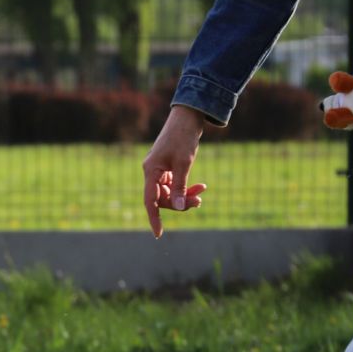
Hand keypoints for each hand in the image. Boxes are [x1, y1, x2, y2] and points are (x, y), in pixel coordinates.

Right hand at [142, 104, 208, 237]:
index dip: (154, 218)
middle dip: (180, 202)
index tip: (158, 234)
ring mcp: (159, 170)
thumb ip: (180, 187)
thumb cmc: (184, 137)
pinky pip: (175, 184)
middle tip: (199, 202)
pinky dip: (187, 187)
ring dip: (186, 195)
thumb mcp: (184, 164)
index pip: (150, 201)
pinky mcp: (167, 167)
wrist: (188, 116)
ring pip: (170, 192)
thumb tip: (180, 207)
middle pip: (163, 198)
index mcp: (151, 171)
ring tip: (202, 192)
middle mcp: (152, 172)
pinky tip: (200, 187)